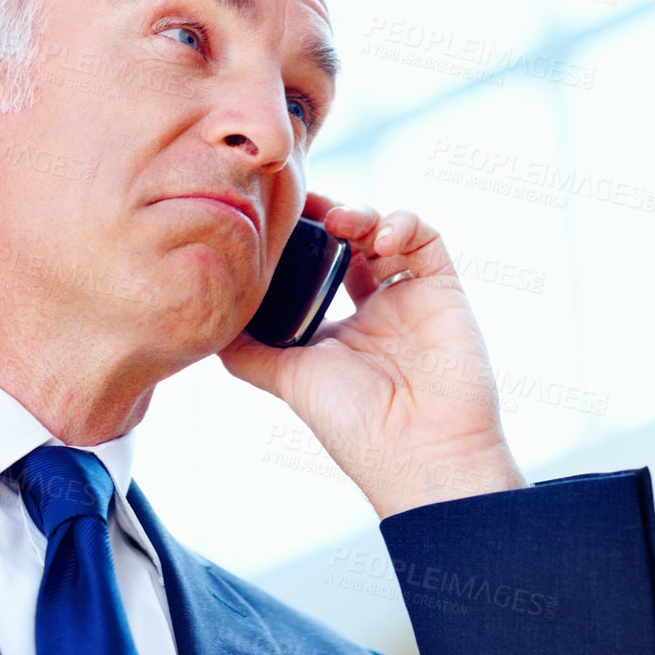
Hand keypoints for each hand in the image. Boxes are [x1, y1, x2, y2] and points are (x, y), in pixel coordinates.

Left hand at [220, 193, 528, 517]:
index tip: (274, 218)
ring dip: (361, 214)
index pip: (317, 267)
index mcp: (340, 329)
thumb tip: (210, 326)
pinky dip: (403, 223)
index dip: (298, 239)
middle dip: (327, 215)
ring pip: (386, 230)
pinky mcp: (444, 290)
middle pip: (351, 240)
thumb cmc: (355, 425)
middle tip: (303, 204)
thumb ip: (249, 353)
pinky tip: (378, 238)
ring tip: (339, 222)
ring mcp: (410, 297)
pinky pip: (427, 239)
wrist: (417, 451)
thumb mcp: (288, 381)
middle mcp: (376, 309)